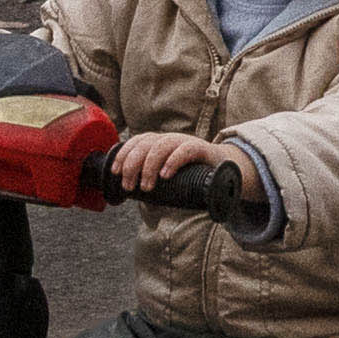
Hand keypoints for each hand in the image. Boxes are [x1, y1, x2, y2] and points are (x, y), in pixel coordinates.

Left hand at [126, 131, 259, 209]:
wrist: (224, 171)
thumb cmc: (192, 176)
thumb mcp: (169, 179)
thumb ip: (154, 185)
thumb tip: (135, 197)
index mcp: (159, 143)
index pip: (136, 141)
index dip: (123, 154)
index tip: (114, 172)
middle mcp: (170, 139)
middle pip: (145, 144)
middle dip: (132, 164)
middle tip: (128, 185)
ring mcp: (185, 142)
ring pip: (161, 146)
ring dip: (149, 166)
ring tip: (146, 187)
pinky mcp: (201, 149)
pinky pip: (185, 150)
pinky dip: (173, 161)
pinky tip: (165, 175)